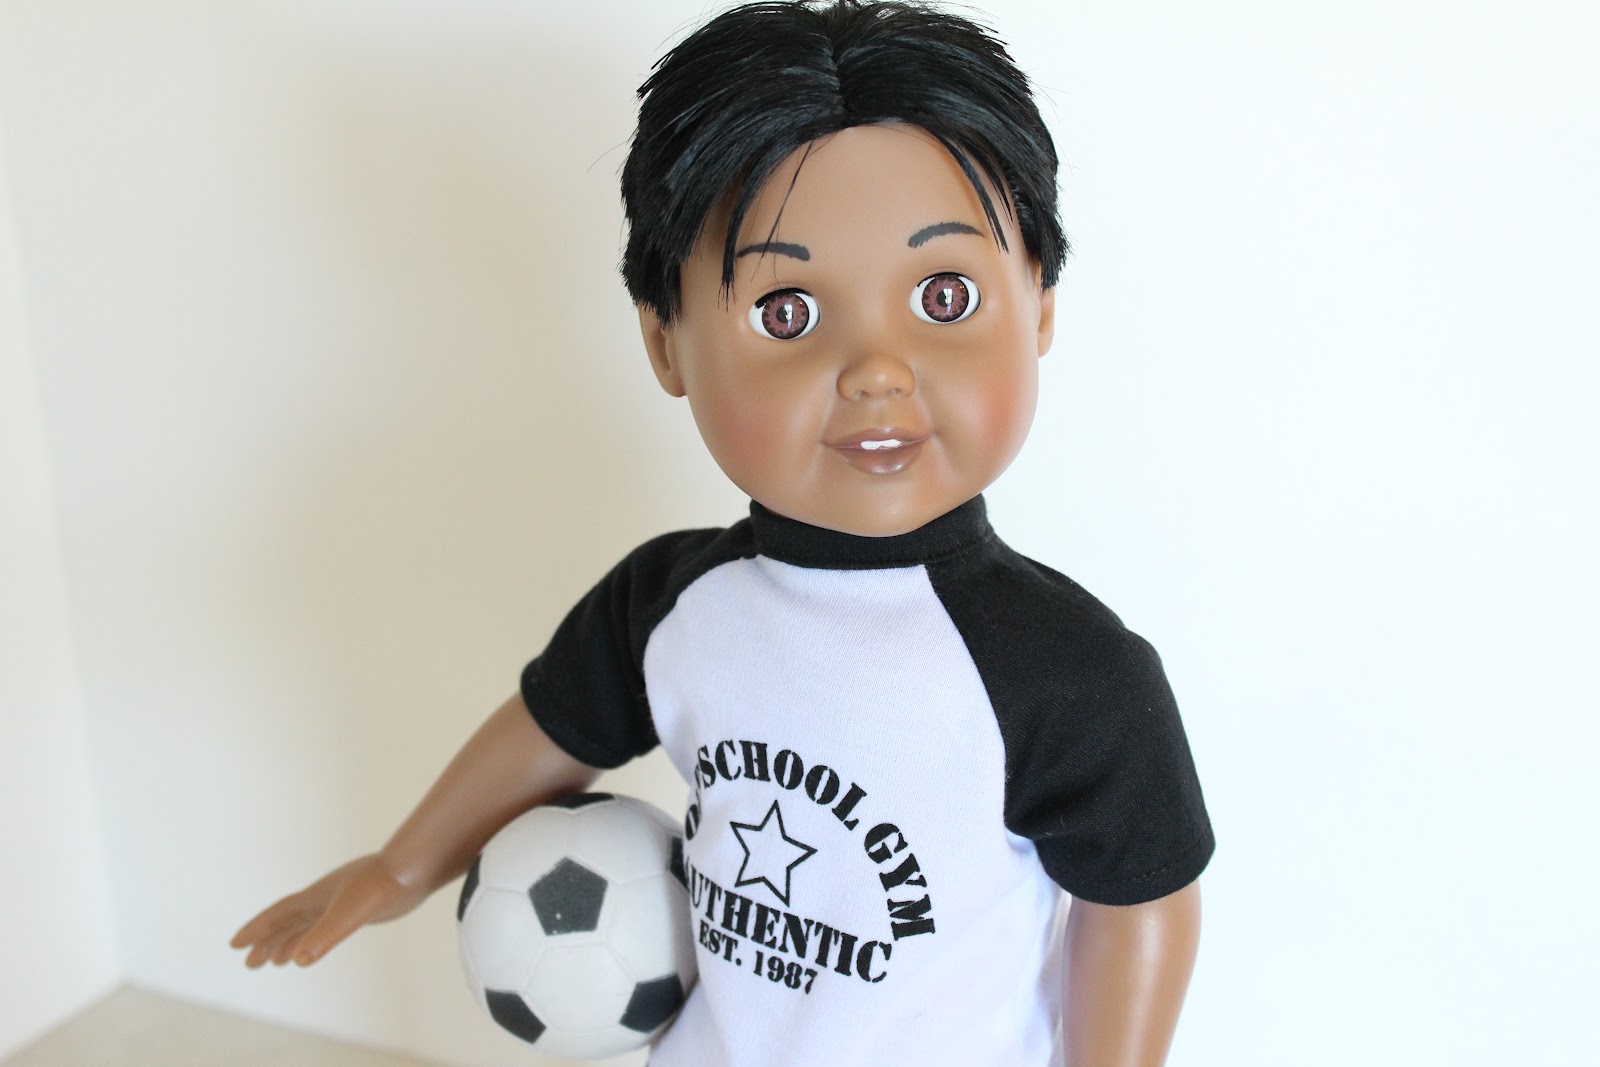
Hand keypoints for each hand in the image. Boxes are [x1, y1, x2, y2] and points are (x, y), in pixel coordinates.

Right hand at [230, 853, 427, 967]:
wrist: (413, 868)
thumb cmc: (381, 886)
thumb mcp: (350, 914)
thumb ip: (324, 936)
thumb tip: (298, 960)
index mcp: (315, 898)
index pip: (278, 915)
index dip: (257, 930)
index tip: (235, 945)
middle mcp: (323, 898)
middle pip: (287, 923)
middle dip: (267, 942)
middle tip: (251, 963)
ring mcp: (340, 901)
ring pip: (306, 924)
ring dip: (288, 941)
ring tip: (276, 960)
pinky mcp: (358, 907)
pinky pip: (325, 924)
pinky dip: (313, 937)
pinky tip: (314, 945)